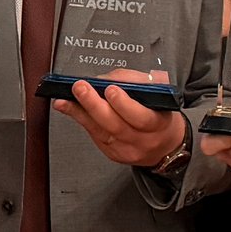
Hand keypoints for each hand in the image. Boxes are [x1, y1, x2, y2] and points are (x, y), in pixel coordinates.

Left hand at [53, 75, 185, 167]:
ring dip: (79, 112)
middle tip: (80, 88)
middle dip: (94, 104)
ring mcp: (125, 149)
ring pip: (100, 131)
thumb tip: (107, 78)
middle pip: (115, 125)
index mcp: (158, 124)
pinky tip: (68, 108)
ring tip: (65, 98)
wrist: (165, 145)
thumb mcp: (160, 95)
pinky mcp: (112, 153)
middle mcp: (141, 140)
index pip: (141, 117)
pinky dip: (80, 119)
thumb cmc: (161, 115)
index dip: (124, 104)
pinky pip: (93, 135)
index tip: (111, 89)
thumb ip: (137, 83)